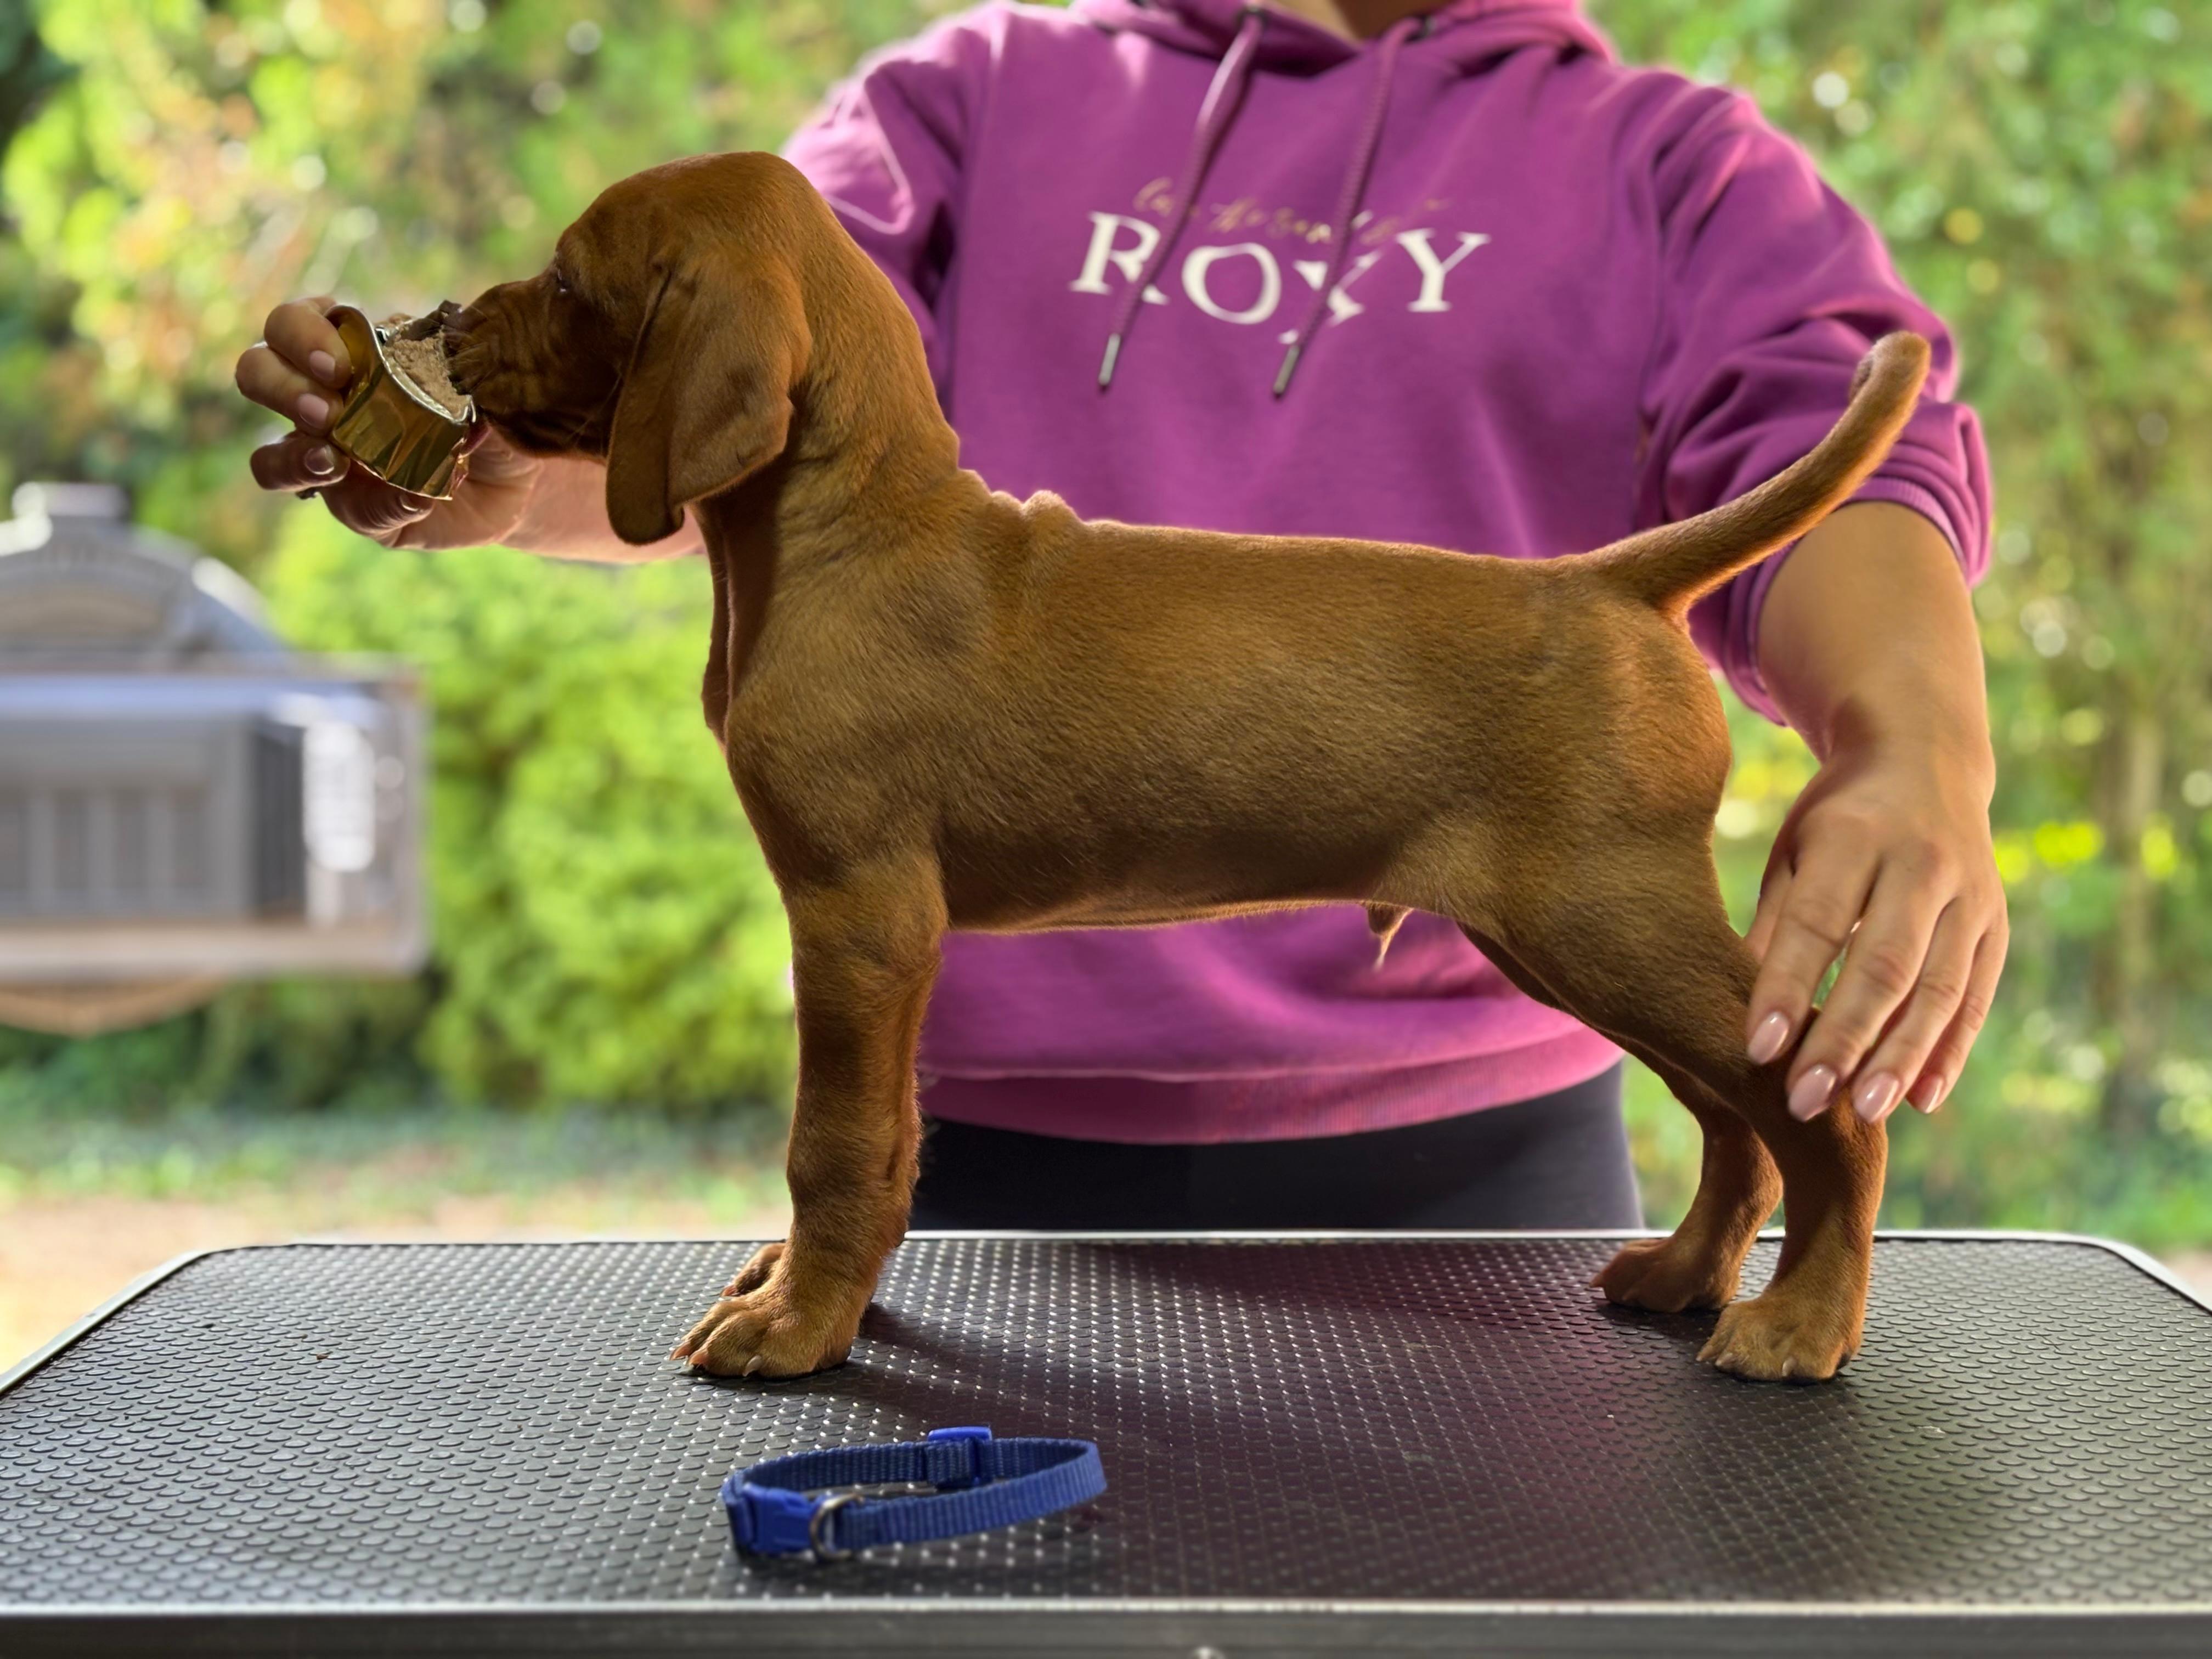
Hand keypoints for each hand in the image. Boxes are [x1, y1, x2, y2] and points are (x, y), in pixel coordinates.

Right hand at [235, 295, 542, 547]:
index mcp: (344, 350)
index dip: (300, 334)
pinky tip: (416, 496)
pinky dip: (383, 503)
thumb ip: (452, 360)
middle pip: (256, 374)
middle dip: (282, 388)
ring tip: (336, 461)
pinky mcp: (360, 510)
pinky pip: (351, 510)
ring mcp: (330, 459)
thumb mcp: (475, 373)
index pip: (291, 323)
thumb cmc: (486, 407)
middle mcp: (322, 400)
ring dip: (295, 458)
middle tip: (328, 410)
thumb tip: (444, 362)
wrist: (519, 473)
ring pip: (270, 460)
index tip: (340, 362)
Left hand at [1743, 732, 2007, 1123]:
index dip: (1787, 988)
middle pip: (1884, 965)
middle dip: (1844, 1039)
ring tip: (1863, 1112)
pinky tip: (1922, 1098)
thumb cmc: (1836, 820)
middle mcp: (1922, 864)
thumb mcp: (1793, 850)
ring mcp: (1970, 896)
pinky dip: (1950, 1051)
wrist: (1926, 762)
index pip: (1818, 923)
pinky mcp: (1996, 926)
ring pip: (1939, 989)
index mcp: (1856, 836)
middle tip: (1804, 1102)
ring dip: (1901, 1058)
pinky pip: (1977, 998)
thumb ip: (1776, 922)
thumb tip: (1741, 1006)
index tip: (1756, 1050)